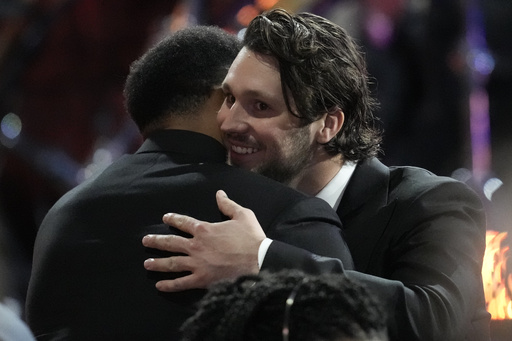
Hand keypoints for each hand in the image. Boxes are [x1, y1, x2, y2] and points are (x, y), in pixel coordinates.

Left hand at [142, 190, 265, 291]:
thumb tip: (219, 193)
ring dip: (158, 263)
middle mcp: (196, 246)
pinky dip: (169, 285)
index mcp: (205, 229)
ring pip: (172, 263)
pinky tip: (160, 285)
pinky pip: (181, 283)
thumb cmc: (251, 238)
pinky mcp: (202, 280)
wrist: (259, 261)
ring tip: (147, 263)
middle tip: (145, 241)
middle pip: (171, 242)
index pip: (184, 222)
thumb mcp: (242, 215)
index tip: (165, 218)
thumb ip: (228, 204)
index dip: (173, 219)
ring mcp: (197, 264)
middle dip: (156, 241)